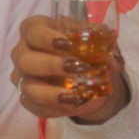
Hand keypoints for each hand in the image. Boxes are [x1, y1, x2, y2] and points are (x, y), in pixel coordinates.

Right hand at [10, 14, 129, 123]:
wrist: (84, 73)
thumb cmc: (82, 48)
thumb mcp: (97, 42)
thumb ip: (107, 46)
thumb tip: (115, 61)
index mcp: (37, 30)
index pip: (32, 30)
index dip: (46, 37)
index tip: (67, 44)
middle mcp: (24, 52)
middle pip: (25, 59)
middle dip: (51, 65)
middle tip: (78, 68)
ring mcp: (23, 77)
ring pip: (26, 87)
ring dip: (50, 93)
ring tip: (74, 97)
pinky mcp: (28, 98)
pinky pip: (33, 106)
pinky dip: (52, 109)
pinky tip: (71, 106)